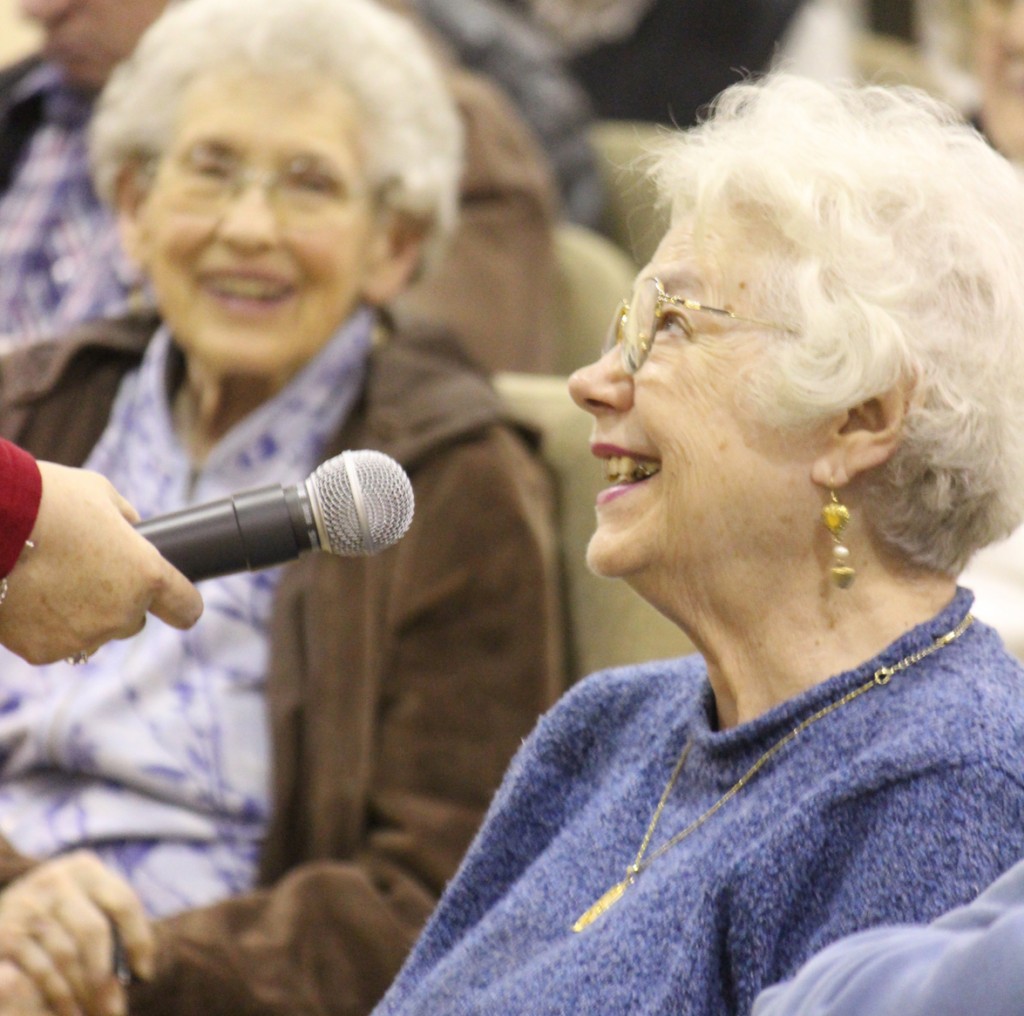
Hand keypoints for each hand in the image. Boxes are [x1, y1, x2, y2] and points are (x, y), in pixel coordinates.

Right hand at [0, 462, 202, 663]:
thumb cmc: (46, 500)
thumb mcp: (100, 494)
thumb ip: (125, 519)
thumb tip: (132, 527)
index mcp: (148, 575)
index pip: (186, 608)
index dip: (180, 602)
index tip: (173, 598)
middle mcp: (123, 613)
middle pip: (134, 620)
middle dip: (118, 602)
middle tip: (86, 573)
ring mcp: (83, 636)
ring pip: (93, 634)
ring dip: (81, 617)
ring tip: (50, 582)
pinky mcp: (42, 651)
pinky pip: (53, 643)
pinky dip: (43, 627)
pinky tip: (27, 597)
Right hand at [0, 851, 152, 1015]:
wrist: (9, 907)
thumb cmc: (63, 911)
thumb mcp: (87, 901)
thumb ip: (113, 922)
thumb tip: (139, 970)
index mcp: (85, 867)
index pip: (123, 902)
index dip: (139, 940)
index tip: (144, 973)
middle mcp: (55, 880)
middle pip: (93, 932)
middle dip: (107, 976)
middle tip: (116, 1008)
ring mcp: (26, 905)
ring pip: (66, 956)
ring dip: (84, 993)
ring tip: (98, 1011)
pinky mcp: (5, 934)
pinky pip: (40, 972)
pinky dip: (59, 997)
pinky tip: (71, 1011)